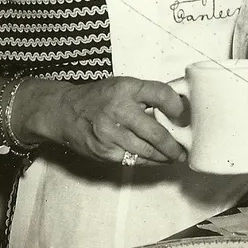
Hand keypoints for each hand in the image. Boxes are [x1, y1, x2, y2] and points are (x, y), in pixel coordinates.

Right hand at [23, 76, 189, 164]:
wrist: (64, 112)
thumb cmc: (100, 97)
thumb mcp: (123, 85)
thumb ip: (148, 93)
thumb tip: (179, 106)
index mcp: (126, 88)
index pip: (161, 94)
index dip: (176, 106)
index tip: (183, 115)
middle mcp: (118, 109)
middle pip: (156, 132)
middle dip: (174, 145)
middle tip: (184, 150)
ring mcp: (110, 133)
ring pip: (146, 151)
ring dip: (164, 157)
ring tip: (174, 157)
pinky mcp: (104, 151)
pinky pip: (132, 160)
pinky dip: (147, 162)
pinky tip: (155, 160)